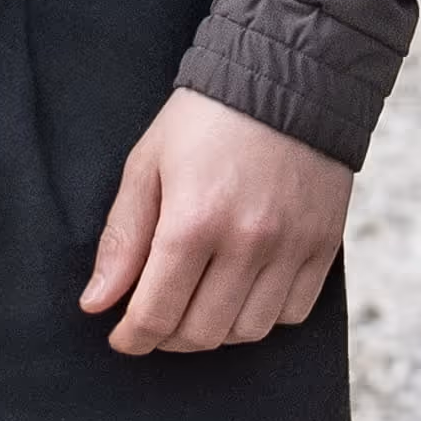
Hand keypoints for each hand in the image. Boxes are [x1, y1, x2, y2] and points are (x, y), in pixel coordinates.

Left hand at [83, 85, 352, 354]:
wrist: (285, 81)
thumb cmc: (203, 119)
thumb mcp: (146, 164)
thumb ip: (122, 238)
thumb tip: (97, 302)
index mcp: (193, 220)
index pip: (158, 311)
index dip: (133, 336)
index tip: (121, 338)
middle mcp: (247, 243)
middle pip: (203, 332)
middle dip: (168, 339)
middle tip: (152, 322)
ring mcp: (291, 250)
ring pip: (248, 332)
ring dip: (214, 332)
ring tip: (193, 307)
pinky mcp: (323, 250)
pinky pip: (291, 314)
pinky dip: (261, 317)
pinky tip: (239, 293)